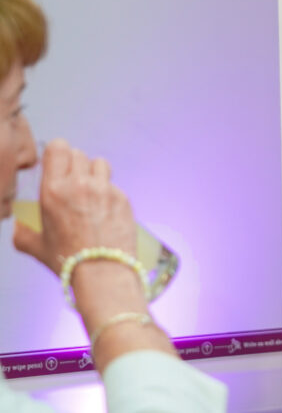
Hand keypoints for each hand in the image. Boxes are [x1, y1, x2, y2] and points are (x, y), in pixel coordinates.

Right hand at [13, 139, 136, 274]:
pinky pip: (114, 185)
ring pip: (100, 164)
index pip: (58, 147)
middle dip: (74, 165)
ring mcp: (104, 189)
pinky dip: (108, 193)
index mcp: (53, 190)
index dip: (58, 153)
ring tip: (90, 193)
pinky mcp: (123, 197)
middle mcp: (79, 184)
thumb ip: (23, 232)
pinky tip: (104, 211)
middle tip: (73, 184)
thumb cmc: (68, 261)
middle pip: (79, 154)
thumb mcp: (35, 246)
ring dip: (94, 173)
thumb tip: (19, 227)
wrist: (103, 272)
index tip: (57, 165)